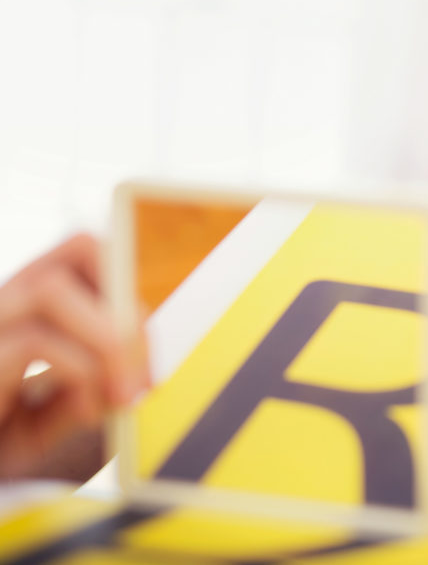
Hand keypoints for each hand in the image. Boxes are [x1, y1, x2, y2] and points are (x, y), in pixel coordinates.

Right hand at [0, 233, 147, 479]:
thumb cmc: (4, 446)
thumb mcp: (61, 413)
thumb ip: (97, 382)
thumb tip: (138, 372)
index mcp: (29, 303)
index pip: (90, 252)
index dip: (131, 295)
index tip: (149, 360)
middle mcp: (2, 302)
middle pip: (80, 246)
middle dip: (127, 311)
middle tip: (143, 378)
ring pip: (53, 288)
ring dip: (107, 342)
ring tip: (119, 396)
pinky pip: (35, 341)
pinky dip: (78, 373)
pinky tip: (82, 413)